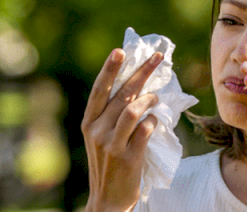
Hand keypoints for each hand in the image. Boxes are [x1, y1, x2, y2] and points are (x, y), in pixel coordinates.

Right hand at [82, 49, 162, 211]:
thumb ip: (111, 114)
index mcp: (88, 122)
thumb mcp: (101, 137)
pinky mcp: (128, 156)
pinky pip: (145, 129)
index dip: (109, 69)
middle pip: (122, 94)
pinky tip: (155, 121)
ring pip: (133, 109)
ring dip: (150, 99)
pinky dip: (153, 121)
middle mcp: (97, 130)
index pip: (99, 90)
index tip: (121, 51)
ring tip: (157, 98)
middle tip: (158, 57)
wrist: (108, 199)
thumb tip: (135, 85)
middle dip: (142, 72)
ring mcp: (111, 144)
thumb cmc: (108, 163)